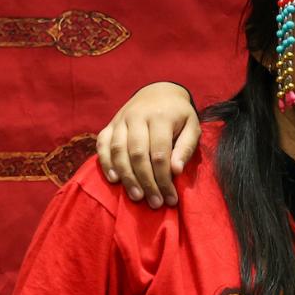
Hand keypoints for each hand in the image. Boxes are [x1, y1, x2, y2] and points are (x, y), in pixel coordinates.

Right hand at [94, 82, 199, 207]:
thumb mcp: (192, 126)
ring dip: (126, 177)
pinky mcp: (110, 124)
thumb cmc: (179, 115)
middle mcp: (137, 116)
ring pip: (118, 151)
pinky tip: (114, 180)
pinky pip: (102, 144)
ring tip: (137, 197)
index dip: (164, 179)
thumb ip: (186, 147)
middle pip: (137, 154)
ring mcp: (120, 120)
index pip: (160, 153)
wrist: (159, 91)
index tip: (170, 198)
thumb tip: (176, 171)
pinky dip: (106, 162)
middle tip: (154, 203)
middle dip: (146, 182)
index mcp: (161, 117)